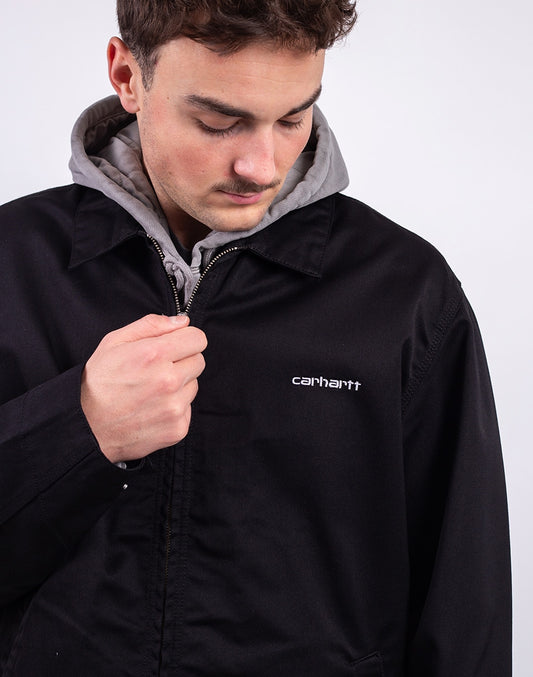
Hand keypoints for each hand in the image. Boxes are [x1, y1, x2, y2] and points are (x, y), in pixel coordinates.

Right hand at [80, 314, 206, 462]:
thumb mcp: (115, 342)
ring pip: (194, 385)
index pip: (198, 338)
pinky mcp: (178, 428)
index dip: (185, 339)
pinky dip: (175, 407)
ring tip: (152, 390)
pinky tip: (153, 408)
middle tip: (158, 369)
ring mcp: (174, 407)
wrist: (87, 427)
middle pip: (199, 361)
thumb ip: (151, 325)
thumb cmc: (98, 382)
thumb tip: (183, 321)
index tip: (174, 345)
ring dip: (179, 385)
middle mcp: (168, 381)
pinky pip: (188, 408)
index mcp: (154, 355)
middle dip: (182, 361)